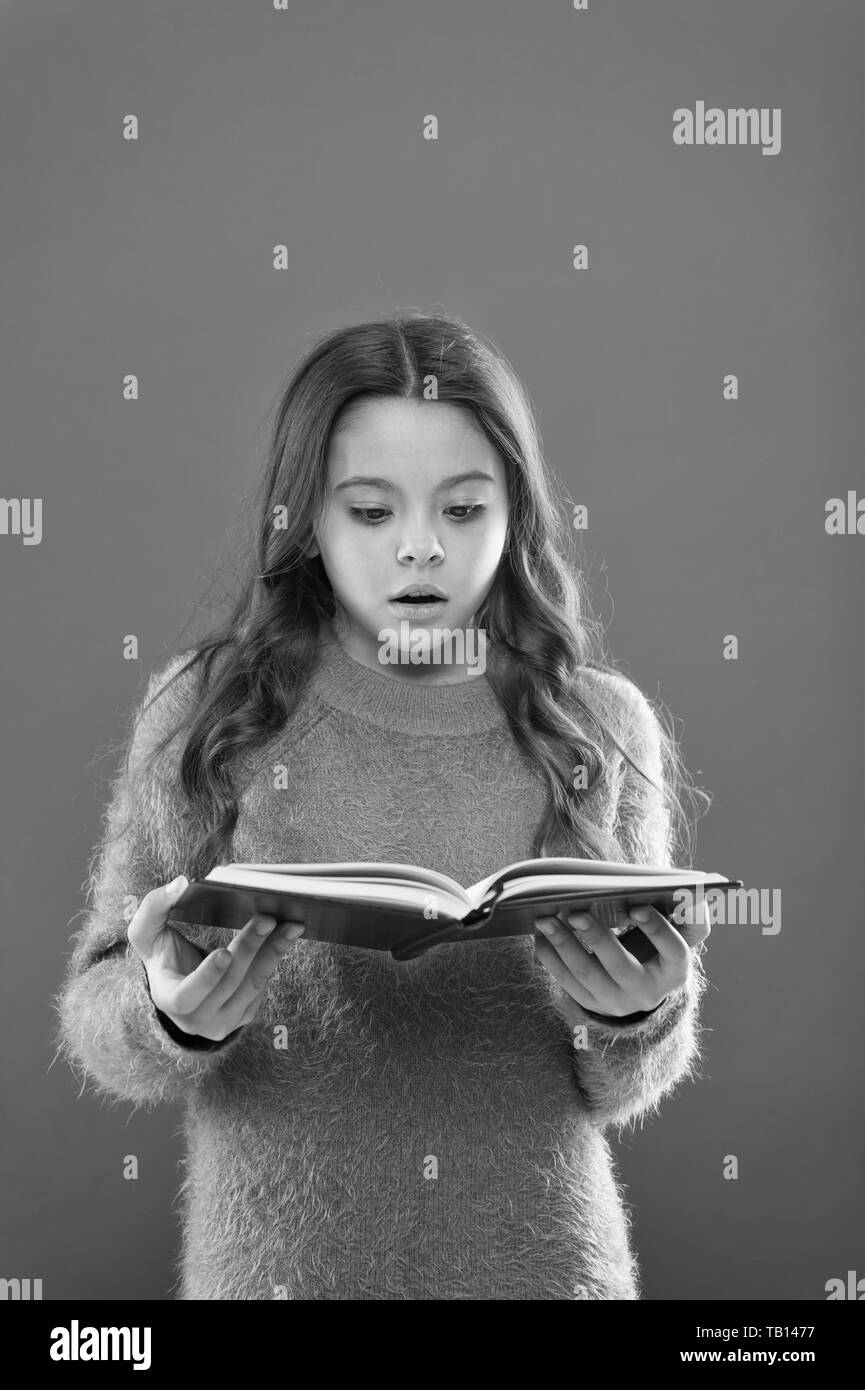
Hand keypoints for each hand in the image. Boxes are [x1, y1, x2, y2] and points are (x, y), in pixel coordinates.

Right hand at [128, 876, 304, 1040]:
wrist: (178, 981)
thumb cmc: (161, 953)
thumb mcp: (146, 931)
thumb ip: (154, 906)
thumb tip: (181, 884)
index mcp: (168, 1000)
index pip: (186, 998)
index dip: (206, 978)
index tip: (223, 952)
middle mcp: (195, 1020)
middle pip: (228, 985)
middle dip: (249, 948)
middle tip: (268, 918)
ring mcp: (223, 1021)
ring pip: (253, 986)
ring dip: (273, 952)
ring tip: (291, 924)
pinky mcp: (245, 1015)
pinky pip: (263, 987)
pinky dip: (275, 958)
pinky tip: (286, 935)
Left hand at [533, 900, 710, 1019]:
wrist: (643, 986)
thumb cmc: (660, 944)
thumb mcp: (682, 932)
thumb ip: (690, 913)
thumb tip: (691, 891)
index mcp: (675, 970)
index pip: (673, 951)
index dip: (657, 930)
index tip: (637, 906)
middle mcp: (647, 992)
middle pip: (621, 966)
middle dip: (596, 937)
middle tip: (574, 911)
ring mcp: (617, 1002)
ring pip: (587, 975)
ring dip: (564, 945)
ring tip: (545, 918)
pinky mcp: (591, 1004)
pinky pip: (566, 982)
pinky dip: (551, 957)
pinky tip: (541, 934)